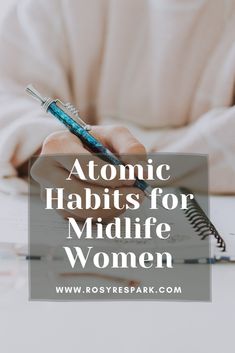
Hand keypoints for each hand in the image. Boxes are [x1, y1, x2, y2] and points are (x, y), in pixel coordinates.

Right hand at [31, 126, 146, 220]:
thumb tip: (142, 172)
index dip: (111, 176)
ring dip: (113, 207)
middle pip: (82, 196)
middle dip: (115, 198)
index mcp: (56, 145)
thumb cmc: (97, 143)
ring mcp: (49, 193)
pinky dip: (107, 213)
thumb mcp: (115, 135)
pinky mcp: (58, 210)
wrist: (81, 154)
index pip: (83, 167)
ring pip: (84, 211)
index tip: (132, 177)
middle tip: (137, 194)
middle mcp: (46, 171)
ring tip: (129, 195)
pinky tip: (115, 200)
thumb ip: (131, 148)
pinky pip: (85, 219)